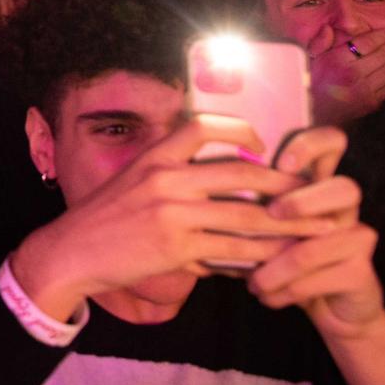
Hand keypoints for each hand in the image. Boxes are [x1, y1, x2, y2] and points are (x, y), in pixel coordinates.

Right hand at [9, 114, 327, 321]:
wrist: (72, 251)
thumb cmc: (104, 219)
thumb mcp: (132, 181)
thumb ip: (170, 174)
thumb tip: (214, 176)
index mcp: (155, 157)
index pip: (203, 126)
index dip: (240, 130)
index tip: (263, 147)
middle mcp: (165, 177)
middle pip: (239, 171)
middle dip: (283, 183)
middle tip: (310, 191)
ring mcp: (171, 212)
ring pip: (245, 213)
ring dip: (286, 223)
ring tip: (313, 229)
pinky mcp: (177, 247)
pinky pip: (232, 249)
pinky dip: (261, 254)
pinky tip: (279, 259)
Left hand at [245, 128, 384, 341]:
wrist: (325, 308)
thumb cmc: (278, 258)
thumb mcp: (257, 227)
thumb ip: (239, 201)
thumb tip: (193, 188)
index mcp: (318, 185)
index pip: (331, 143)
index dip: (312, 144)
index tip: (279, 161)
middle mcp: (344, 208)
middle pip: (346, 188)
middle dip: (305, 201)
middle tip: (273, 215)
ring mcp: (358, 238)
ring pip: (324, 241)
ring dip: (280, 264)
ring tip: (253, 282)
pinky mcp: (362, 272)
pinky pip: (322, 275)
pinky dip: (287, 289)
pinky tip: (267, 297)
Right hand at [306, 25, 384, 126]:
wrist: (311, 113)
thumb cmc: (309, 84)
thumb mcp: (308, 60)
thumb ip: (319, 43)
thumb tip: (328, 28)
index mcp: (337, 60)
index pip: (366, 43)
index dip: (381, 36)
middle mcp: (353, 74)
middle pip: (382, 56)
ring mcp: (364, 90)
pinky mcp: (370, 103)